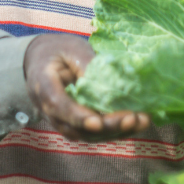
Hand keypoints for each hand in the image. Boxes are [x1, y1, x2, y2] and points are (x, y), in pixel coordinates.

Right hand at [23, 34, 150, 141]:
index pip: (58, 106)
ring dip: (115, 131)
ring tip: (142, 121)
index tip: (97, 122)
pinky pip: (93, 133)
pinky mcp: (75, 124)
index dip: (77, 116)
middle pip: (76, 127)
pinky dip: (115, 130)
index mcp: (43, 86)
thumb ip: (86, 63)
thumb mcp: (72, 48)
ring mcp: (62, 120)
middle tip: (133, 118)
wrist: (41, 61)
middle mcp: (50, 110)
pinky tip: (137, 123)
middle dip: (107, 126)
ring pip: (87, 134)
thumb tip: (109, 81)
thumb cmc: (58, 50)